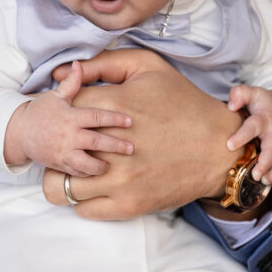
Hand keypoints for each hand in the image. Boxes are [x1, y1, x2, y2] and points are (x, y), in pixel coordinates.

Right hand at [4, 60, 133, 175]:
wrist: (19, 133)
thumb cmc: (41, 112)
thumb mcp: (56, 96)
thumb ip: (71, 83)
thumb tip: (79, 63)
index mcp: (71, 117)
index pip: (96, 117)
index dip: (114, 118)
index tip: (130, 121)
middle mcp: (68, 136)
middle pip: (96, 141)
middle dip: (115, 145)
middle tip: (131, 148)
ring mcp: (63, 152)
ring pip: (85, 163)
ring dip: (100, 166)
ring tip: (112, 166)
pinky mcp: (60, 165)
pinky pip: (77, 173)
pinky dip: (88, 174)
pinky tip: (100, 173)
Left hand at [50, 50, 242, 219]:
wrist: (219, 148)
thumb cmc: (183, 104)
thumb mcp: (148, 68)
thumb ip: (104, 64)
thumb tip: (65, 71)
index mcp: (112, 107)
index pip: (60, 110)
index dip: (58, 113)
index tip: (64, 117)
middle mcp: (110, 146)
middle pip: (52, 150)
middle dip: (54, 146)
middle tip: (63, 144)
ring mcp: (118, 179)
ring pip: (58, 186)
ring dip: (63, 176)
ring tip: (75, 168)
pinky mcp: (127, 204)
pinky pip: (81, 208)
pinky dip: (83, 197)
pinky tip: (96, 184)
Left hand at [226, 84, 271, 182]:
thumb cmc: (263, 103)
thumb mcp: (252, 93)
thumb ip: (239, 94)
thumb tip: (231, 106)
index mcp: (264, 119)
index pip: (253, 127)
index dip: (242, 136)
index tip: (230, 145)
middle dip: (265, 163)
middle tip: (255, 174)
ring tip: (263, 180)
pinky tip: (271, 180)